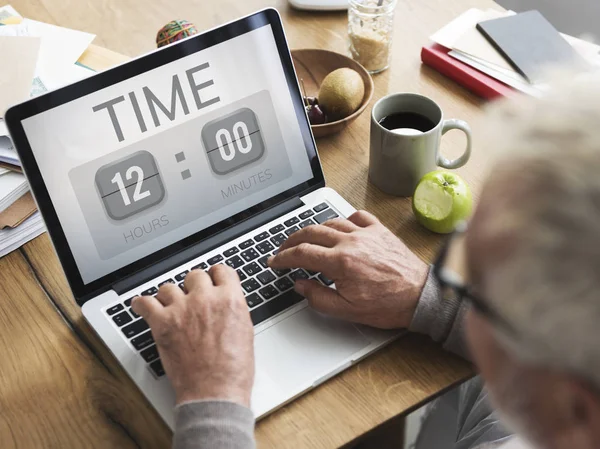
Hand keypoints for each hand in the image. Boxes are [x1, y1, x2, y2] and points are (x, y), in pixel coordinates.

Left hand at [132, 265, 253, 405]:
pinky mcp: (162, 323)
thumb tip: (225, 304)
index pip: (221, 270)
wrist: (215, 392)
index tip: (212, 280)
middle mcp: (205, 299)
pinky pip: (145, 303)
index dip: (216, 276)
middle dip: (194, 286)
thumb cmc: (232, 370)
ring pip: (169, 287)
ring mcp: (182, 309)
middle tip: (192, 298)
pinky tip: (142, 306)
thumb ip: (233, 310)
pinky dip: (142, 304)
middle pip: (195, 275)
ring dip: (170, 296)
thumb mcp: (245, 331)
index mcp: (230, 299)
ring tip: (170, 306)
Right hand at [269, 211, 427, 328]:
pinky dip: (344, 219)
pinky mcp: (379, 231)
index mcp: (340, 262)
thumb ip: (318, 297)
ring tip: (305, 238)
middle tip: (283, 248)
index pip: (301, 253)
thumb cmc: (388, 304)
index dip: (283, 257)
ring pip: (331, 222)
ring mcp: (366, 233)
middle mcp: (351, 242)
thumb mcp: (347, 310)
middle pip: (311, 232)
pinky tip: (340, 227)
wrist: (420, 296)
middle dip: (291, 240)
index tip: (274, 261)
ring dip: (313, 229)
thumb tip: (300, 285)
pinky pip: (357, 216)